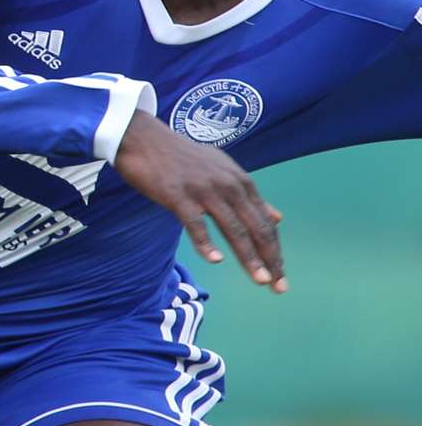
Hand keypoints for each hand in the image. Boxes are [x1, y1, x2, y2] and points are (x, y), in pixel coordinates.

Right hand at [112, 111, 286, 292]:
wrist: (144, 138)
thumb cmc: (182, 157)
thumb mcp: (223, 171)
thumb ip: (250, 196)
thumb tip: (277, 217)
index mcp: (241, 182)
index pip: (265, 223)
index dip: (275, 251)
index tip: (281, 275)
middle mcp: (228, 186)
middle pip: (255, 228)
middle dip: (270, 259)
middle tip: (279, 287)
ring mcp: (203, 191)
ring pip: (233, 229)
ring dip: (248, 257)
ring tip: (260, 280)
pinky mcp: (178, 196)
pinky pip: (195, 224)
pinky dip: (206, 243)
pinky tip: (215, 260)